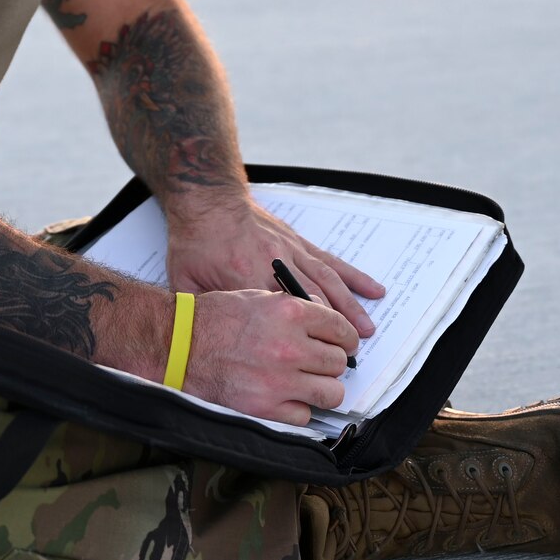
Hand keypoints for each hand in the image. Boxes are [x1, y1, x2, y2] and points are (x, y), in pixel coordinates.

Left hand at [165, 196, 384, 338]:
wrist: (206, 198)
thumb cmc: (194, 239)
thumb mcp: (185, 280)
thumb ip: (203, 311)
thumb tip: (209, 341)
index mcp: (248, 277)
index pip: (282, 315)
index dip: (303, 340)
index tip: (318, 361)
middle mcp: (276, 264)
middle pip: (313, 302)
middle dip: (334, 331)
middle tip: (350, 356)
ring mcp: (291, 251)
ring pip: (329, 282)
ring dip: (350, 308)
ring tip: (368, 330)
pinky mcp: (298, 242)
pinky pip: (331, 261)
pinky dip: (354, 276)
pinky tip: (374, 289)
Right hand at [184, 288, 360, 425]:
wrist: (180, 344)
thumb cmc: (214, 318)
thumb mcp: (259, 297)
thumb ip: (296, 308)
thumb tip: (324, 321)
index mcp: (290, 312)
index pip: (340, 328)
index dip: (345, 338)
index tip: (343, 344)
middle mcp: (290, 346)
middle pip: (338, 362)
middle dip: (332, 363)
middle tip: (320, 363)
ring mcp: (279, 379)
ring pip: (331, 393)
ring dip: (322, 389)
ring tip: (309, 384)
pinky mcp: (266, 407)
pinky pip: (304, 415)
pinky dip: (298, 409)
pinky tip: (285, 397)